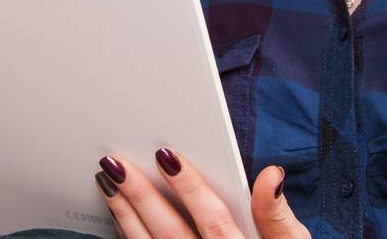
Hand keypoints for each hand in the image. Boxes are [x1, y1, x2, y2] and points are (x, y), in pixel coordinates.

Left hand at [94, 148, 309, 237]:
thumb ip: (277, 216)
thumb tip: (271, 176)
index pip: (215, 220)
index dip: (190, 188)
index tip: (167, 156)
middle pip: (171, 233)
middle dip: (142, 197)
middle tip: (117, 163)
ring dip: (126, 215)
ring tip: (109, 182)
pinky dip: (127, 237)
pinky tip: (119, 215)